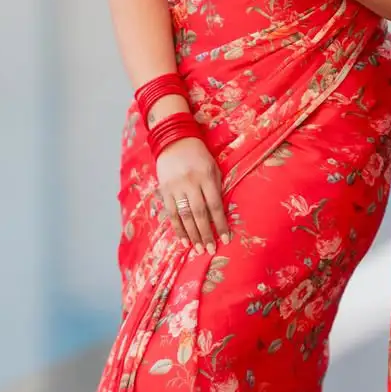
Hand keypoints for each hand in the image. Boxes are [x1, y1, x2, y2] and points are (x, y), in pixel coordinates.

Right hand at [155, 133, 230, 252]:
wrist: (174, 141)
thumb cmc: (199, 156)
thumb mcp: (213, 167)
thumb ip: (216, 188)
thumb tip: (220, 213)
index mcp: (206, 176)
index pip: (215, 205)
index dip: (220, 224)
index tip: (225, 239)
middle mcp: (190, 183)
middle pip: (200, 213)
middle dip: (206, 234)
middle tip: (211, 250)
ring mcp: (176, 187)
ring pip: (185, 216)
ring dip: (192, 235)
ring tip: (199, 249)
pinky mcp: (164, 191)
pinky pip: (171, 213)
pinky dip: (178, 228)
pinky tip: (184, 240)